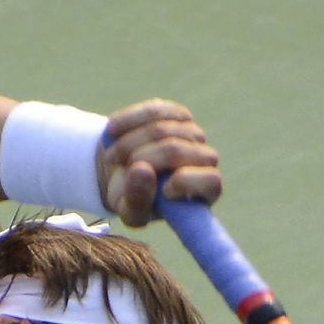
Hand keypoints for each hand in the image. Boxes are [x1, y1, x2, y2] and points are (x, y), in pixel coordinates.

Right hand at [96, 101, 221, 228]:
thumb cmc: (132, 199)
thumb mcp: (130, 212)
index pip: (211, 181)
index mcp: (203, 191)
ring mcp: (192, 132)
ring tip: (111, 157)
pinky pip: (152, 111)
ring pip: (161, 129)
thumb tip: (141, 171)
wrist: (122, 172)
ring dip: (129, 143)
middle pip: (176, 150)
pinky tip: (112, 131)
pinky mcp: (175, 112)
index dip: (187, 182)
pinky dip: (128, 121)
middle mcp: (205, 159)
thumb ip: (137, 201)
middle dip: (141, 157)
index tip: (163, 190)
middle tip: (116, 167)